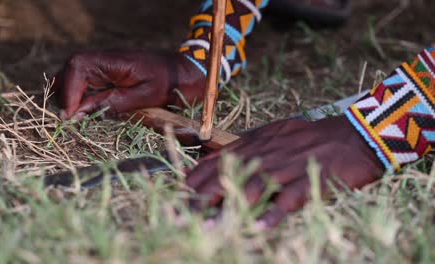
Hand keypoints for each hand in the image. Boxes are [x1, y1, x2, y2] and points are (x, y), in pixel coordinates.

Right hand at [52, 51, 205, 119]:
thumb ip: (111, 103)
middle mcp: (104, 60)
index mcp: (113, 61)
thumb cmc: (168, 83)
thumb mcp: (143, 97)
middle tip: (70, 120)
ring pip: (73, 78)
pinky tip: (86, 113)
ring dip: (70, 97)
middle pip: (70, 71)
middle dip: (65, 95)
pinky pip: (85, 83)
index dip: (70, 92)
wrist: (184, 74)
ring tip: (76, 119)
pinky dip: (81, 98)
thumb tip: (78, 113)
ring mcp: (104, 67)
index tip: (70, 116)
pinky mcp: (107, 75)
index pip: (78, 68)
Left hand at [186, 116, 383, 227]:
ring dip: (228, 207)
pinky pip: (288, 199)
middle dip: (203, 195)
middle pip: (229, 174)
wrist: (354, 134)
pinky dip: (272, 214)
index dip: (198, 177)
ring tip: (208, 226)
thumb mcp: (276, 132)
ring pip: (252, 187)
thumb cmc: (312, 137)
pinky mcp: (310, 181)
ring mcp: (288, 167)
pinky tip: (256, 227)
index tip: (180, 192)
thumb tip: (220, 157)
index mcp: (258, 141)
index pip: (219, 158)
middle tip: (183, 213)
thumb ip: (249, 144)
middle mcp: (267, 153)